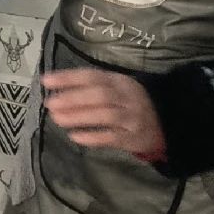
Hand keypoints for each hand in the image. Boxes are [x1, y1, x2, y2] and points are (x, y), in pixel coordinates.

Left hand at [44, 68, 166, 160]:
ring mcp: (132, 117)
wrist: (167, 121)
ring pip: (104, 115)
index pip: (92, 76)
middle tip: (50, 103)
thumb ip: (94, 87)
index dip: (69, 77)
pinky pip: (112, 137)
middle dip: (72, 98)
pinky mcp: (134, 138)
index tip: (46, 80)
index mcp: (119, 81)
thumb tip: (59, 89)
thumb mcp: (117, 87)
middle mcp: (126, 96)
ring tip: (57, 119)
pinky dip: (93, 137)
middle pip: (98, 94)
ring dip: (79, 116)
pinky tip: (75, 136)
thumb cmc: (132, 102)